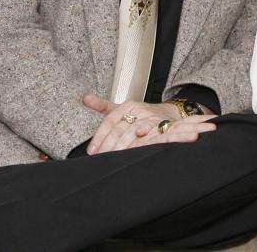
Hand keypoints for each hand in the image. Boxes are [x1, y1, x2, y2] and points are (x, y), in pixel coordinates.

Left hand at [83, 94, 215, 154]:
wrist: (171, 114)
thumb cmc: (144, 114)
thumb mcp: (124, 109)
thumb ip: (103, 105)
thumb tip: (85, 98)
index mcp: (129, 105)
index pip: (110, 120)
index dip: (100, 136)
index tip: (92, 150)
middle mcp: (140, 111)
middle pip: (120, 129)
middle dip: (109, 145)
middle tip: (101, 157)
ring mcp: (152, 119)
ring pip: (134, 134)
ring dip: (123, 148)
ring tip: (115, 158)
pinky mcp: (163, 128)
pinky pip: (150, 139)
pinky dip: (141, 146)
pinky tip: (134, 153)